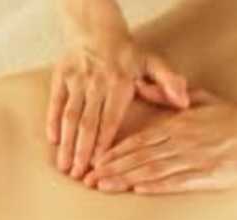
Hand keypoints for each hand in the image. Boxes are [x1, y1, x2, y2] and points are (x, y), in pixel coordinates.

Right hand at [48, 34, 189, 179]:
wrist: (96, 27)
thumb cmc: (126, 53)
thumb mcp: (152, 63)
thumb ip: (169, 82)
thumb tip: (184, 102)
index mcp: (120, 83)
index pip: (110, 120)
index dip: (103, 144)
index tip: (100, 165)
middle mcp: (97, 83)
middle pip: (87, 123)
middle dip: (81, 151)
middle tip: (78, 175)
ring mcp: (77, 80)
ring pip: (70, 116)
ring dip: (67, 143)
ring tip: (64, 166)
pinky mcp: (60, 76)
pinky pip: (55, 102)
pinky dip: (52, 121)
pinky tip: (53, 141)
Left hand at [84, 88, 236, 193]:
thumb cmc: (232, 118)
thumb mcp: (201, 100)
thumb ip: (172, 97)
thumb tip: (145, 89)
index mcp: (177, 125)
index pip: (138, 140)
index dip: (114, 152)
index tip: (95, 160)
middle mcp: (181, 141)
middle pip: (138, 156)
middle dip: (111, 168)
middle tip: (88, 178)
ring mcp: (193, 158)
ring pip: (153, 169)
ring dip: (126, 179)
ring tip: (104, 186)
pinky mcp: (208, 174)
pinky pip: (177, 181)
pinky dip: (157, 185)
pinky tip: (138, 190)